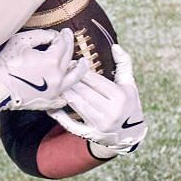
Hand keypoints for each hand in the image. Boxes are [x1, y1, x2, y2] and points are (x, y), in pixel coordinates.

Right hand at [0, 28, 90, 111]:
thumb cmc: (5, 63)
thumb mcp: (22, 41)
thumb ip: (41, 35)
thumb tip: (53, 37)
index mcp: (52, 60)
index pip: (63, 43)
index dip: (63, 35)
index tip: (63, 31)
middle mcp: (58, 76)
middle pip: (70, 57)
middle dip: (70, 45)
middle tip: (69, 38)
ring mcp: (55, 91)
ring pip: (74, 78)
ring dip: (80, 69)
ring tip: (82, 63)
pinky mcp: (48, 102)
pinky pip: (64, 98)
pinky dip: (68, 92)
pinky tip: (69, 89)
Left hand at [50, 42, 145, 156]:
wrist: (129, 134)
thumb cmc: (128, 104)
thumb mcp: (129, 84)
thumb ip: (124, 64)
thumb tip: (115, 46)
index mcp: (119, 97)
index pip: (95, 80)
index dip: (81, 70)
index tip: (71, 62)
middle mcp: (110, 112)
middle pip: (83, 91)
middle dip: (70, 80)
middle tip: (60, 70)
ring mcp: (99, 124)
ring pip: (76, 104)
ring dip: (64, 93)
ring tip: (55, 83)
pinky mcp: (90, 134)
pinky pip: (71, 124)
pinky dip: (60, 115)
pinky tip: (51, 107)